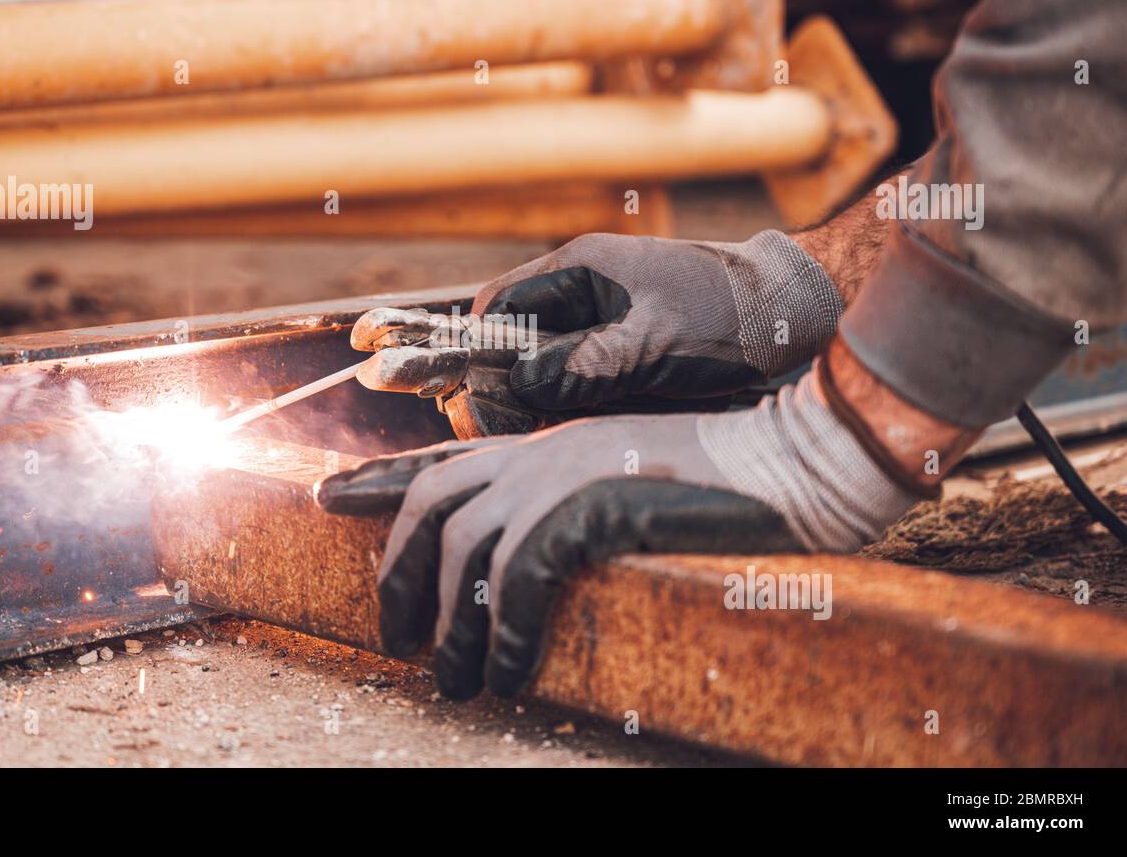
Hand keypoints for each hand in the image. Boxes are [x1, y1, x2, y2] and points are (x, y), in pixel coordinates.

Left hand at [317, 367, 917, 699]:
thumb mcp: (636, 490)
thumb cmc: (730, 481)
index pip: (445, 461)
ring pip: (467, 546)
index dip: (380, 483)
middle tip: (392, 635)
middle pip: (435, 504)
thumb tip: (535, 569)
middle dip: (399, 571)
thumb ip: (579, 511)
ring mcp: (569, 472)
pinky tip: (506, 672)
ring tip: (450, 680)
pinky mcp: (598, 503)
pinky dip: (502, 628)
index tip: (327, 499)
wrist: (799, 458)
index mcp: (550, 446)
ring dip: (450, 621)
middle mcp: (546, 452)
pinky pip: (521, 573)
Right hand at [471, 231, 843, 410]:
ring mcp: (606, 315)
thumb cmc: (730, 315)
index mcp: (580, 267)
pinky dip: (576, 398)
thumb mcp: (654, 345)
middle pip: (517, 335)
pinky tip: (582, 424)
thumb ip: (584, 367)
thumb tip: (519, 387)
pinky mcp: (627, 341)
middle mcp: (585, 287)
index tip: (472, 396)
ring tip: (542, 428)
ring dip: (543, 393)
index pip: (499, 305)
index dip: (476, 348)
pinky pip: (582, 371)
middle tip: (504, 423)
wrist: (798, 308)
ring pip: (548, 358)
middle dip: (506, 378)